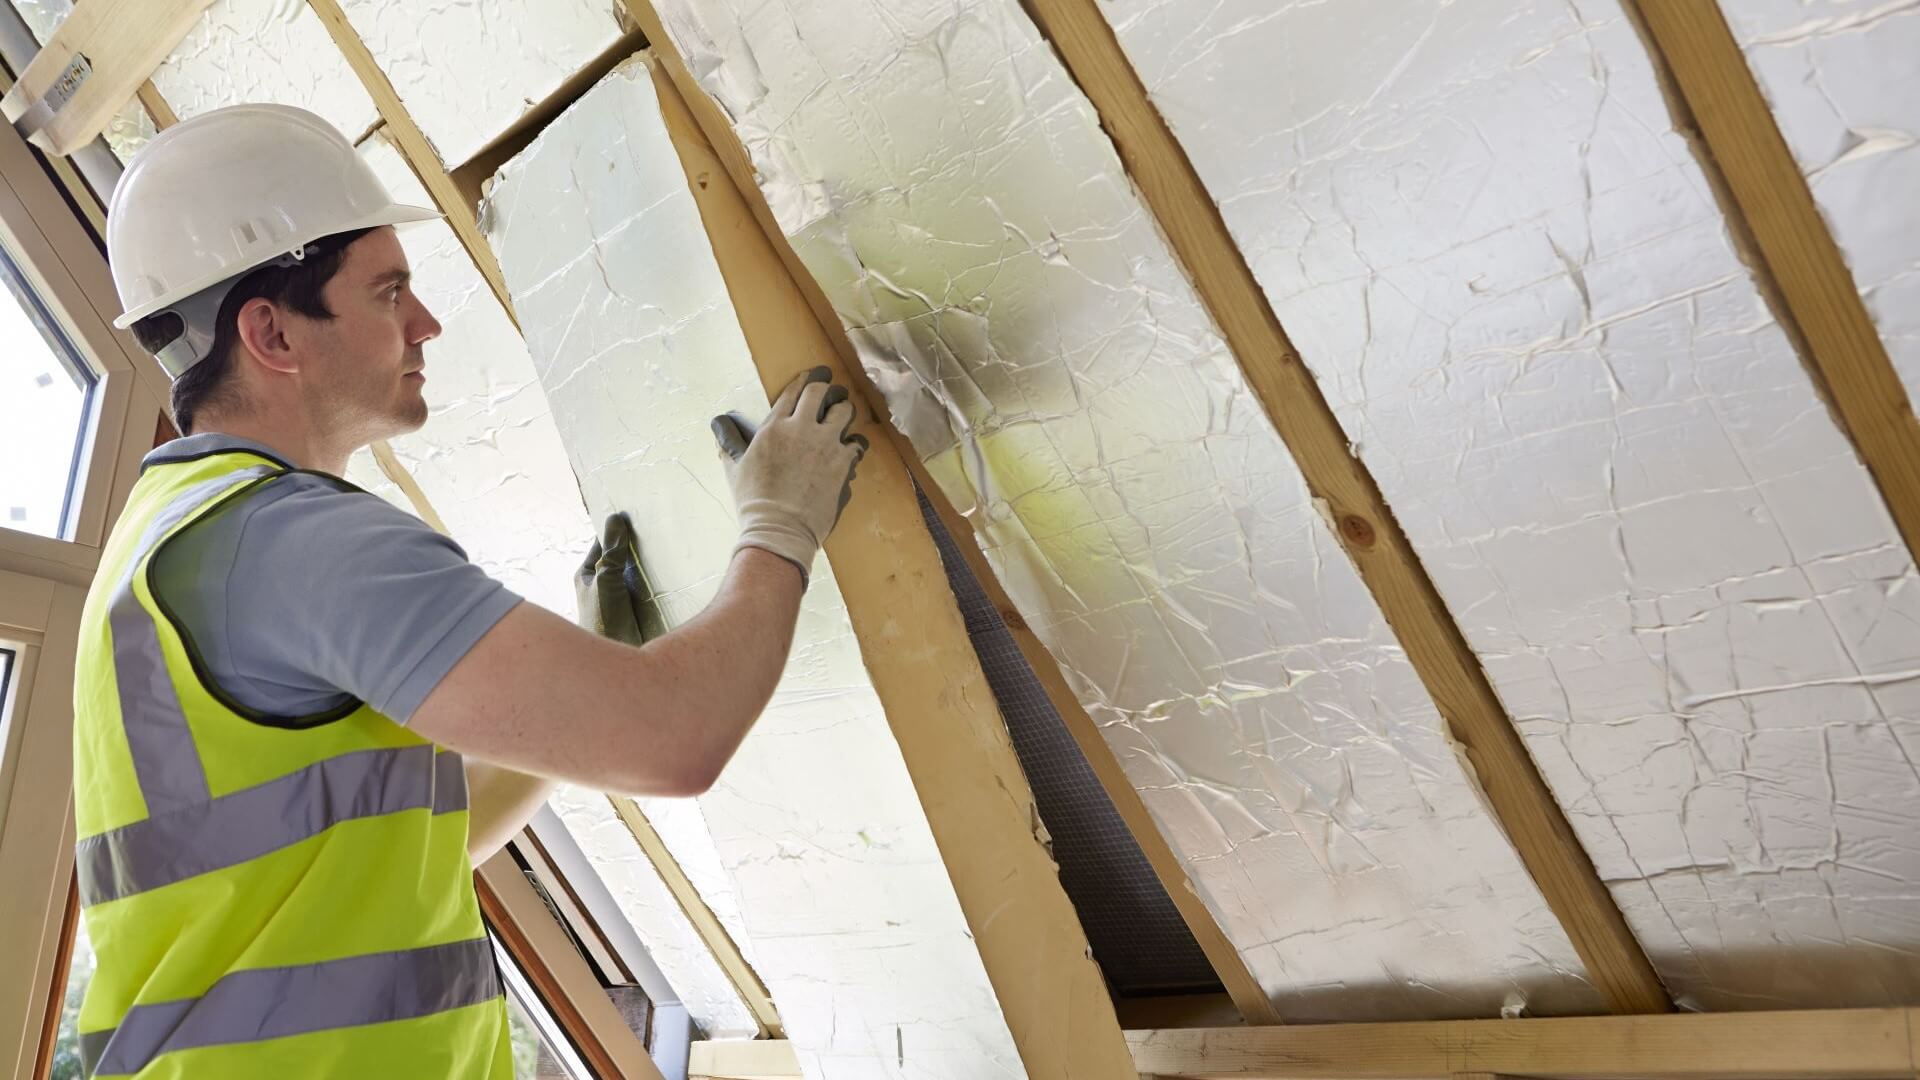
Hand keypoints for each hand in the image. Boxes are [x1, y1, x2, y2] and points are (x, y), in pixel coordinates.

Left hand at [575, 511, 666, 646]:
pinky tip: (673, 574)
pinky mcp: (637, 608)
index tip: (636, 512)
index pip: (603, 543)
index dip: (617, 529)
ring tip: (670, 547)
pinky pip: (648, 588)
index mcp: (587, 574)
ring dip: (650, 564)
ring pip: (636, 572)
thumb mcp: (607, 580)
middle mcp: (602, 583)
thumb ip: (613, 552)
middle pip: (621, 557)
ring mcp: (620, 596)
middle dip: (637, 545)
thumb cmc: (603, 619)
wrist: (617, 657)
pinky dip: (658, 580)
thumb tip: (616, 519)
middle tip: (659, 527)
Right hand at [711, 366, 868, 585]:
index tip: (814, 376)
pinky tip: (850, 449)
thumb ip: (729, 439)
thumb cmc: (754, 500)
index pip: (794, 390)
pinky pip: (857, 443)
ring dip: (844, 412)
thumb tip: (718, 422)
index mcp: (774, 426)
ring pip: (845, 411)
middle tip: (832, 392)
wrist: (780, 529)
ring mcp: (826, 444)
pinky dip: (854, 444)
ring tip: (842, 417)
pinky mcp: (844, 463)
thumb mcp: (734, 466)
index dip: (806, 379)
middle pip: (822, 391)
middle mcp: (802, 428)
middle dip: (829, 388)